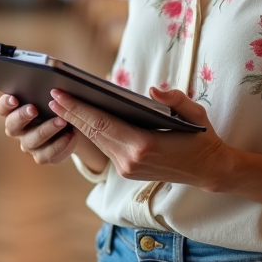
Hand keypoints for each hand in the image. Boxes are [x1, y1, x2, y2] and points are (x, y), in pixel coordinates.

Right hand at [0, 93, 82, 164]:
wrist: (70, 128)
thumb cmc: (55, 107)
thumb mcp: (49, 97)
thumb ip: (44, 92)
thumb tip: (51, 87)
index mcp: (14, 112)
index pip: (2, 108)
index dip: (5, 104)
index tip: (14, 98)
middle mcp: (18, 130)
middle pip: (12, 125)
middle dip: (22, 116)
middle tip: (33, 109)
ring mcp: (28, 144)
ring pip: (32, 140)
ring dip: (46, 130)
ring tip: (62, 121)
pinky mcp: (42, 156)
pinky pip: (48, 154)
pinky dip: (60, 144)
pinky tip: (70, 135)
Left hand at [48, 87, 231, 188]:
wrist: (208, 170)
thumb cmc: (201, 138)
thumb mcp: (194, 113)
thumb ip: (174, 98)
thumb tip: (152, 90)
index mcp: (144, 145)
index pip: (102, 123)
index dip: (78, 109)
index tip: (60, 95)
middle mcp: (130, 160)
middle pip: (93, 133)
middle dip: (71, 114)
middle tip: (53, 95)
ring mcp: (127, 169)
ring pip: (97, 141)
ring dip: (78, 124)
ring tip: (61, 105)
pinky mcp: (127, 172)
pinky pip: (105, 148)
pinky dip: (92, 133)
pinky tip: (80, 120)